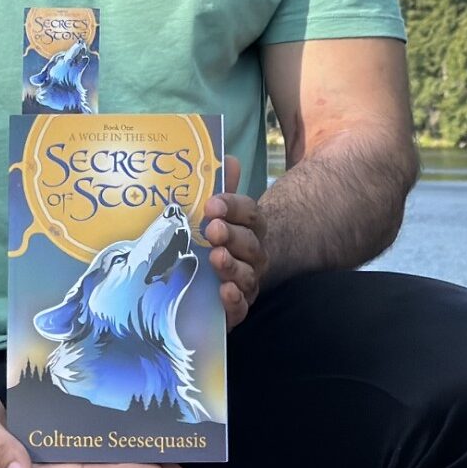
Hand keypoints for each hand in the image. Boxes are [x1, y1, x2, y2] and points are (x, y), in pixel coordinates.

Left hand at [201, 154, 268, 331]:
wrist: (223, 278)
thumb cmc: (218, 239)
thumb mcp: (215, 214)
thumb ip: (220, 188)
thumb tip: (227, 158)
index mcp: (249, 229)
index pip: (250, 214)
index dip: (234, 208)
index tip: (213, 205)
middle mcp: (253, 255)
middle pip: (250, 244)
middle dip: (232, 235)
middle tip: (213, 230)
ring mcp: (246, 282)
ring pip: (247, 275)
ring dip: (232, 266)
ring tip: (216, 257)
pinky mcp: (234, 309)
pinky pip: (241, 308)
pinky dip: (234, 302)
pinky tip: (225, 292)